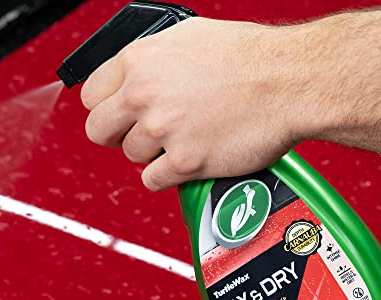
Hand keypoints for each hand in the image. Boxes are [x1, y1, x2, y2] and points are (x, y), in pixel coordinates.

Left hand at [81, 18, 310, 190]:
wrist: (289, 82)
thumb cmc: (250, 58)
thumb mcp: (188, 38)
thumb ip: (151, 61)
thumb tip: (133, 77)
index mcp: (140, 60)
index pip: (91, 96)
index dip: (105, 108)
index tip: (117, 115)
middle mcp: (145, 95)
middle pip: (99, 131)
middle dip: (117, 135)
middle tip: (139, 134)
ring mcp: (164, 130)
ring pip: (131, 156)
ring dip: (152, 153)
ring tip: (181, 139)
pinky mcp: (185, 162)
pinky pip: (153, 180)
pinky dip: (167, 175)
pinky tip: (186, 160)